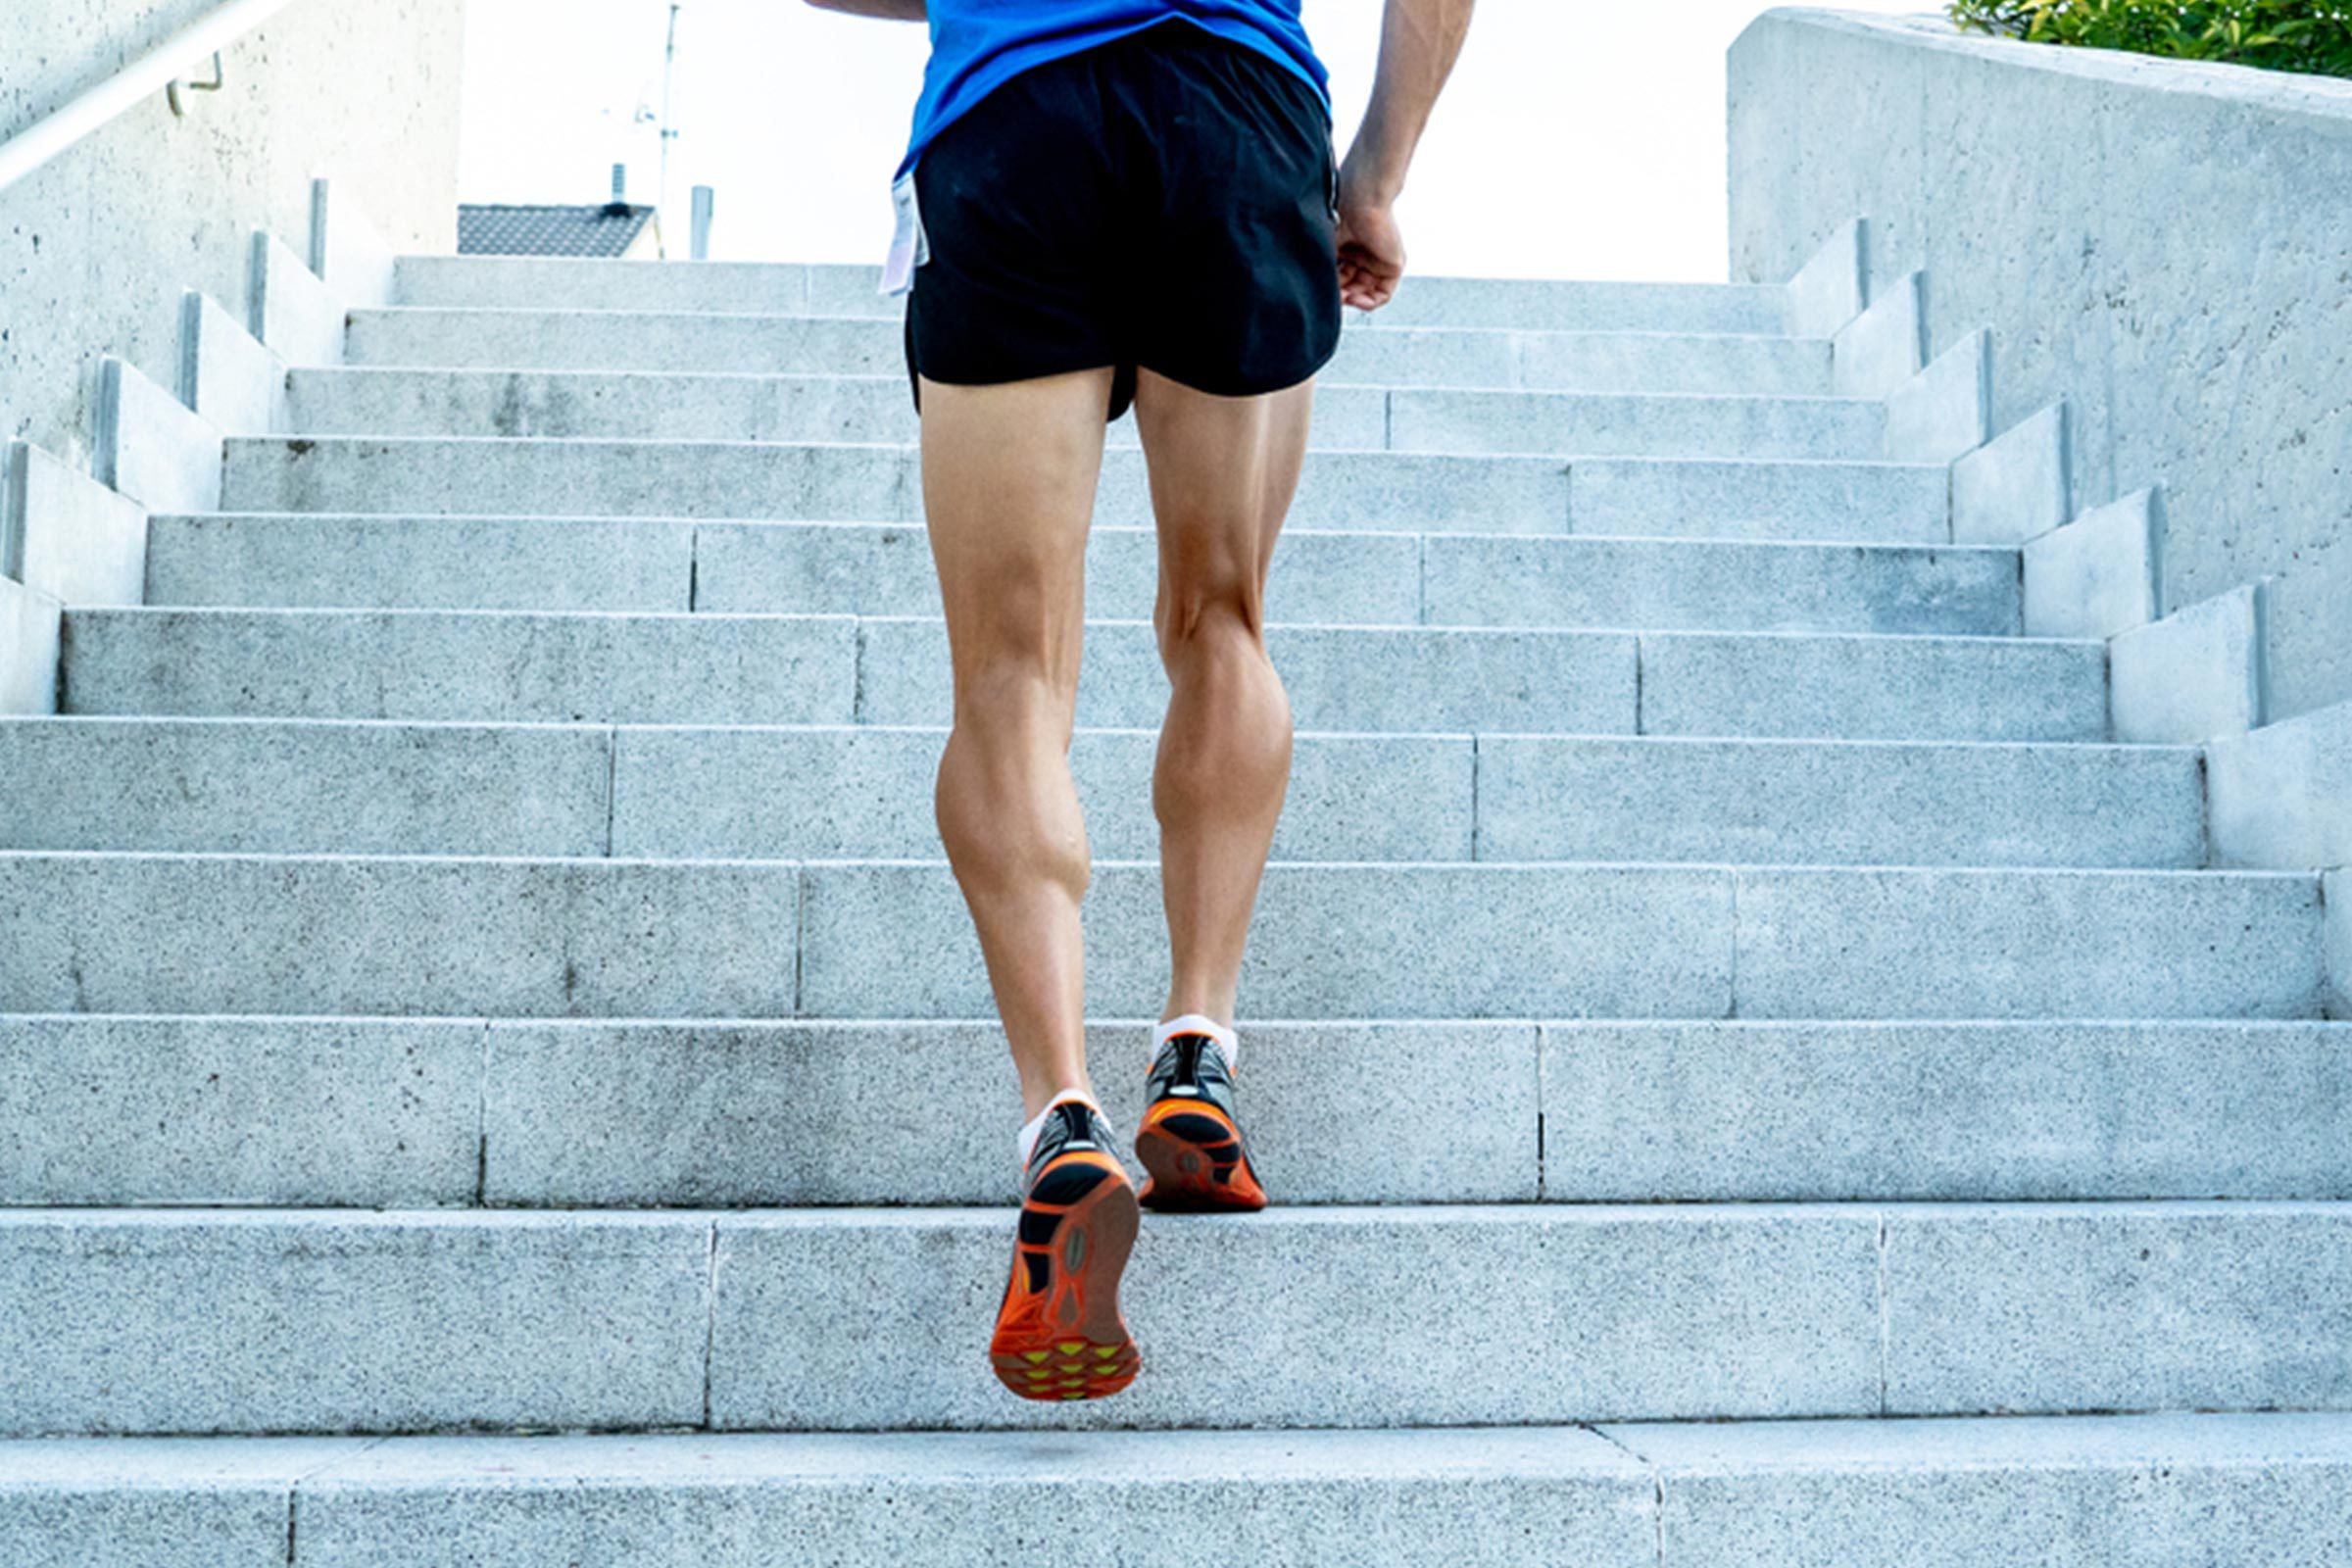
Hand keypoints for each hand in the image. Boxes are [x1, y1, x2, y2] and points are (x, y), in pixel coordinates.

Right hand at [1334, 165, 1404, 311]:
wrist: (1361, 199)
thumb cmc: (1339, 212)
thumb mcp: (1326, 246)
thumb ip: (1323, 268)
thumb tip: (1312, 292)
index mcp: (1346, 249)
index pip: (1338, 278)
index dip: (1330, 288)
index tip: (1320, 291)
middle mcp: (1362, 256)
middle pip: (1351, 287)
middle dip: (1341, 295)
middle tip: (1332, 297)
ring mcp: (1377, 262)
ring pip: (1365, 292)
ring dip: (1353, 301)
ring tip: (1344, 298)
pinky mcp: (1392, 266)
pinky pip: (1383, 294)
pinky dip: (1369, 302)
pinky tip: (1357, 299)